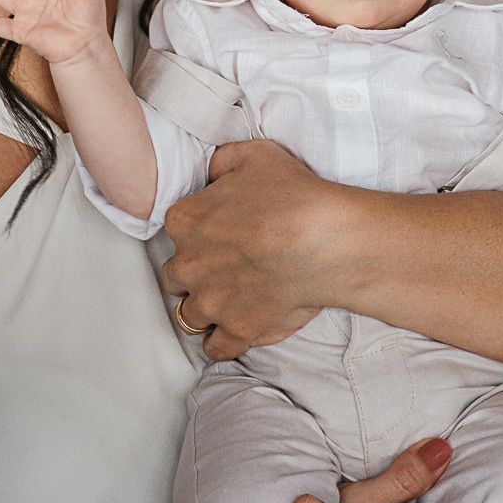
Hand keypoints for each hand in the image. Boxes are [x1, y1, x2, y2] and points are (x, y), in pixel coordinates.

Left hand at [162, 141, 341, 360]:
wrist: (325, 241)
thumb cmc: (293, 195)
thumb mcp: (255, 155)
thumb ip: (222, 163)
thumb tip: (212, 175)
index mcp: (187, 220)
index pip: (176, 228)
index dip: (198, 229)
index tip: (218, 231)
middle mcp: (189, 265)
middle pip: (177, 274)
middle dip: (196, 271)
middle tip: (225, 265)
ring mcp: (211, 303)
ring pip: (190, 314)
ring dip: (206, 308)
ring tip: (229, 300)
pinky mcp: (237, 330)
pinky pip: (215, 347)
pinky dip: (221, 342)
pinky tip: (234, 330)